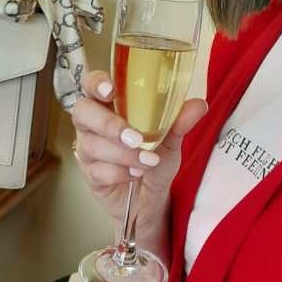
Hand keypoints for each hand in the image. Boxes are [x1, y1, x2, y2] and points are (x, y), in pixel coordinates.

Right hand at [71, 69, 206, 233]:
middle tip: (135, 138)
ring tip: (148, 162)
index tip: (111, 90)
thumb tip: (199, 105)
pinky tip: (135, 174)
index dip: (96, 83)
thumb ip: (180, 121)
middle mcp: (93, 123)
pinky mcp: (89, 175)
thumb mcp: (171, 139)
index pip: (92, 84)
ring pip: (92, 145)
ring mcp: (88, 149)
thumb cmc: (155, 158)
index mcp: (110, 105)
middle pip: (82, 112)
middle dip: (108, 124)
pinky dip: (119, 173)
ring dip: (123, 155)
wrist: (152, 198)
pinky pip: (96, 171)